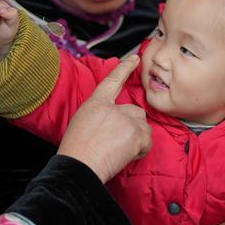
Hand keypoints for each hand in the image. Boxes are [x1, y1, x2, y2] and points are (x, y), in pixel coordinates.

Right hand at [57, 55, 151, 182]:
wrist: (80, 165)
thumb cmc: (76, 151)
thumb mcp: (81, 124)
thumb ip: (98, 116)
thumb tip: (109, 123)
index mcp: (96, 103)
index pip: (113, 81)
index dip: (125, 68)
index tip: (135, 59)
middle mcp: (113, 108)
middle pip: (135, 111)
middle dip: (132, 126)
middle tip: (118, 142)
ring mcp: (126, 119)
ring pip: (143, 126)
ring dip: (137, 138)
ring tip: (120, 150)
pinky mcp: (136, 133)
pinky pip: (148, 141)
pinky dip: (141, 150)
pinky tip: (126, 155)